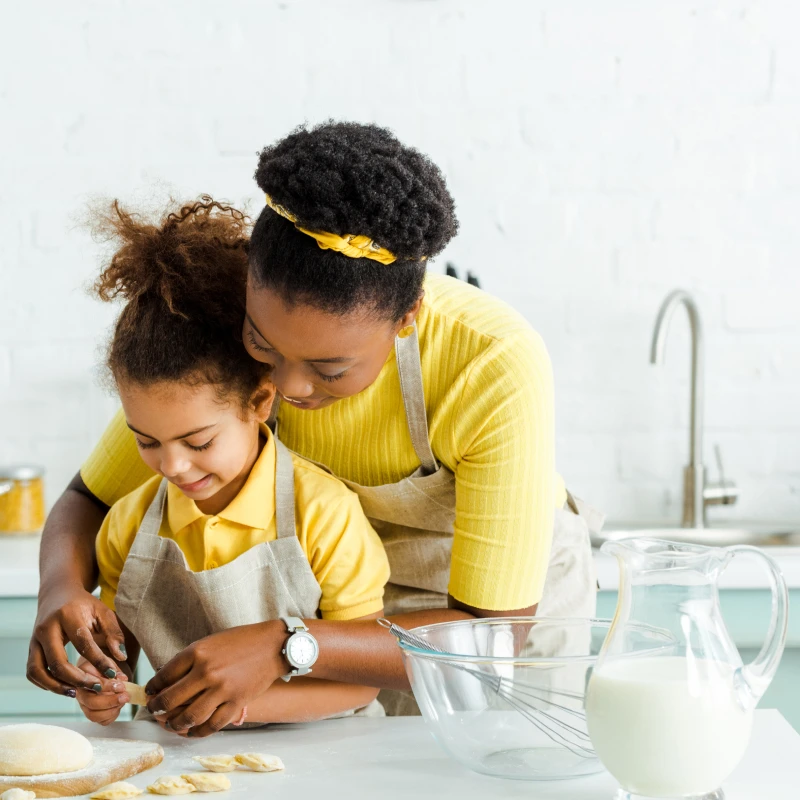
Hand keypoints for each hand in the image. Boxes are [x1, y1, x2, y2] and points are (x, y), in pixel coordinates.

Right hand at [27, 585, 127, 695]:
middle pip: (57, 662)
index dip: (98, 661)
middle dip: (77, 679)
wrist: (58, 594)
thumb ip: (114, 633)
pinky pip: (32, 672)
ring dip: (56, 686)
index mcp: (67, 615)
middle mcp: (46, 628)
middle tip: (96, 687)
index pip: (83, 643)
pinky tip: (62, 687)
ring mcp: (34, 639)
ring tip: (76, 692)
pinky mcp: (30, 647)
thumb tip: (121, 658)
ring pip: (38, 670)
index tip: (113, 674)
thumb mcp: (102, 612)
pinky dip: (45, 683)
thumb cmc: (84, 604)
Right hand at [75, 659, 128, 724]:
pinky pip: (100, 721)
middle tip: (125, 696)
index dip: (108, 687)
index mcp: (83, 678)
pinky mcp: (92, 713)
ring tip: (123, 701)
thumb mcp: (108, 663)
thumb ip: (114, 670)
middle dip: (111, 701)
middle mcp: (80, 693)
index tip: (122, 686)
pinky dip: (112, 716)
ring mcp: (84, 705)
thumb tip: (122, 679)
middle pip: (91, 703)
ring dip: (111, 710)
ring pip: (94, 715)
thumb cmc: (103, 667)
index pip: (92, 684)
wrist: (98, 672)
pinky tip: (118, 707)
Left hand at [145, 622, 286, 737]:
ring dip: (175, 724)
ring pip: (189, 716)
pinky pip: (212, 725)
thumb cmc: (241, 641)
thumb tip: (168, 679)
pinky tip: (192, 731)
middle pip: (171, 699)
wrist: (273, 645)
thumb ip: (191, 659)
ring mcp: (222, 690)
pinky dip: (198, 732)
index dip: (153, 687)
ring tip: (171, 724)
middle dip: (158, 708)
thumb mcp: (211, 642)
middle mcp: (207, 672)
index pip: (164, 675)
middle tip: (155, 710)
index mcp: (198, 652)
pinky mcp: (236, 703)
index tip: (150, 693)